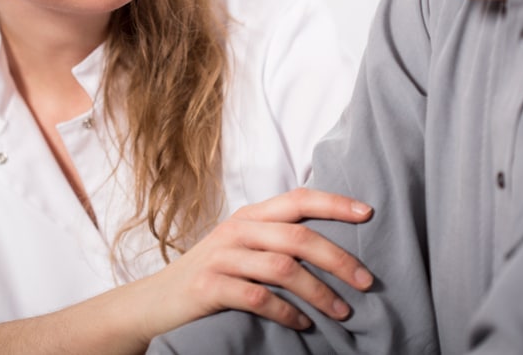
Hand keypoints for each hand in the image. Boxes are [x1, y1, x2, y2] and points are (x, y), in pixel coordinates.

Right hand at [142, 187, 373, 336]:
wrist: (154, 303)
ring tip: (342, 311)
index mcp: (249, 216)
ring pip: (283, 268)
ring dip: (319, 292)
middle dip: (338, 258)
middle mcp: (237, 230)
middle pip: (298, 237)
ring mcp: (221, 258)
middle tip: (366, 281)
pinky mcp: (208, 287)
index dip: (334, 202)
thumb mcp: (240, 248)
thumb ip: (275, 240)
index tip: (368, 213)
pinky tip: (303, 324)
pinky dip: (287, 312)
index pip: (298, 199)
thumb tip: (332, 246)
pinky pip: (258, 298)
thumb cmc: (210, 276)